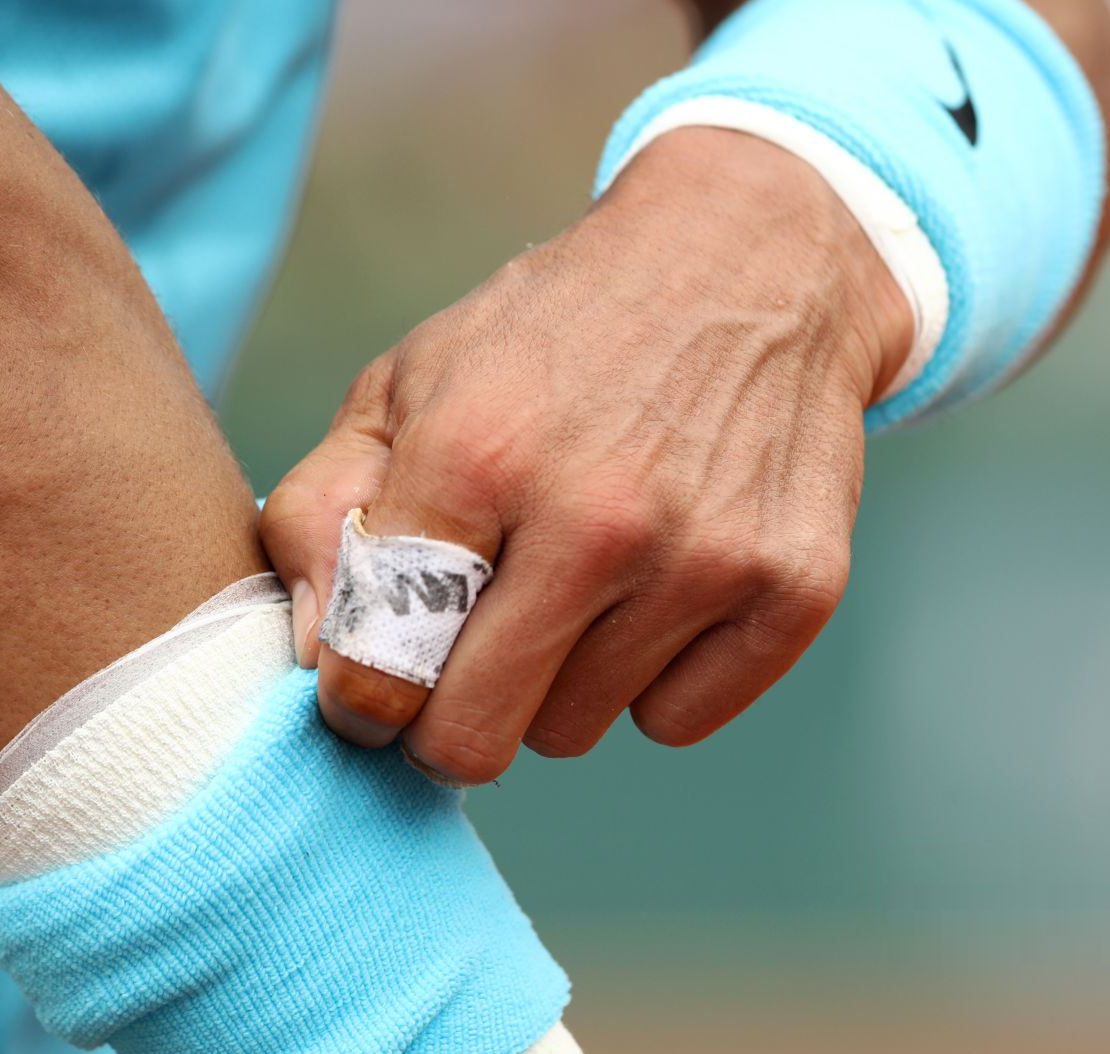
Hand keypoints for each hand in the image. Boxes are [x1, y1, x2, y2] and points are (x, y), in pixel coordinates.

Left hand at [262, 127, 911, 782]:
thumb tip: (316, 653)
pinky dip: (656, 680)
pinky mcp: (794, 590)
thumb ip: (322, 510)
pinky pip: (676, 722)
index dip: (364, 698)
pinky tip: (659, 591)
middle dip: (451, 718)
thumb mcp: (411, 382)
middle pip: (476, 738)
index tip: (378, 682)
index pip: (381, 674)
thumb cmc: (556, 337)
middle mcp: (597, 514)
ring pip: (573, 732)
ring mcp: (706, 558)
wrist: (755, 258)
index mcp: (476, 453)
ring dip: (557, 684)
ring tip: (579, 586)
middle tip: (467, 658)